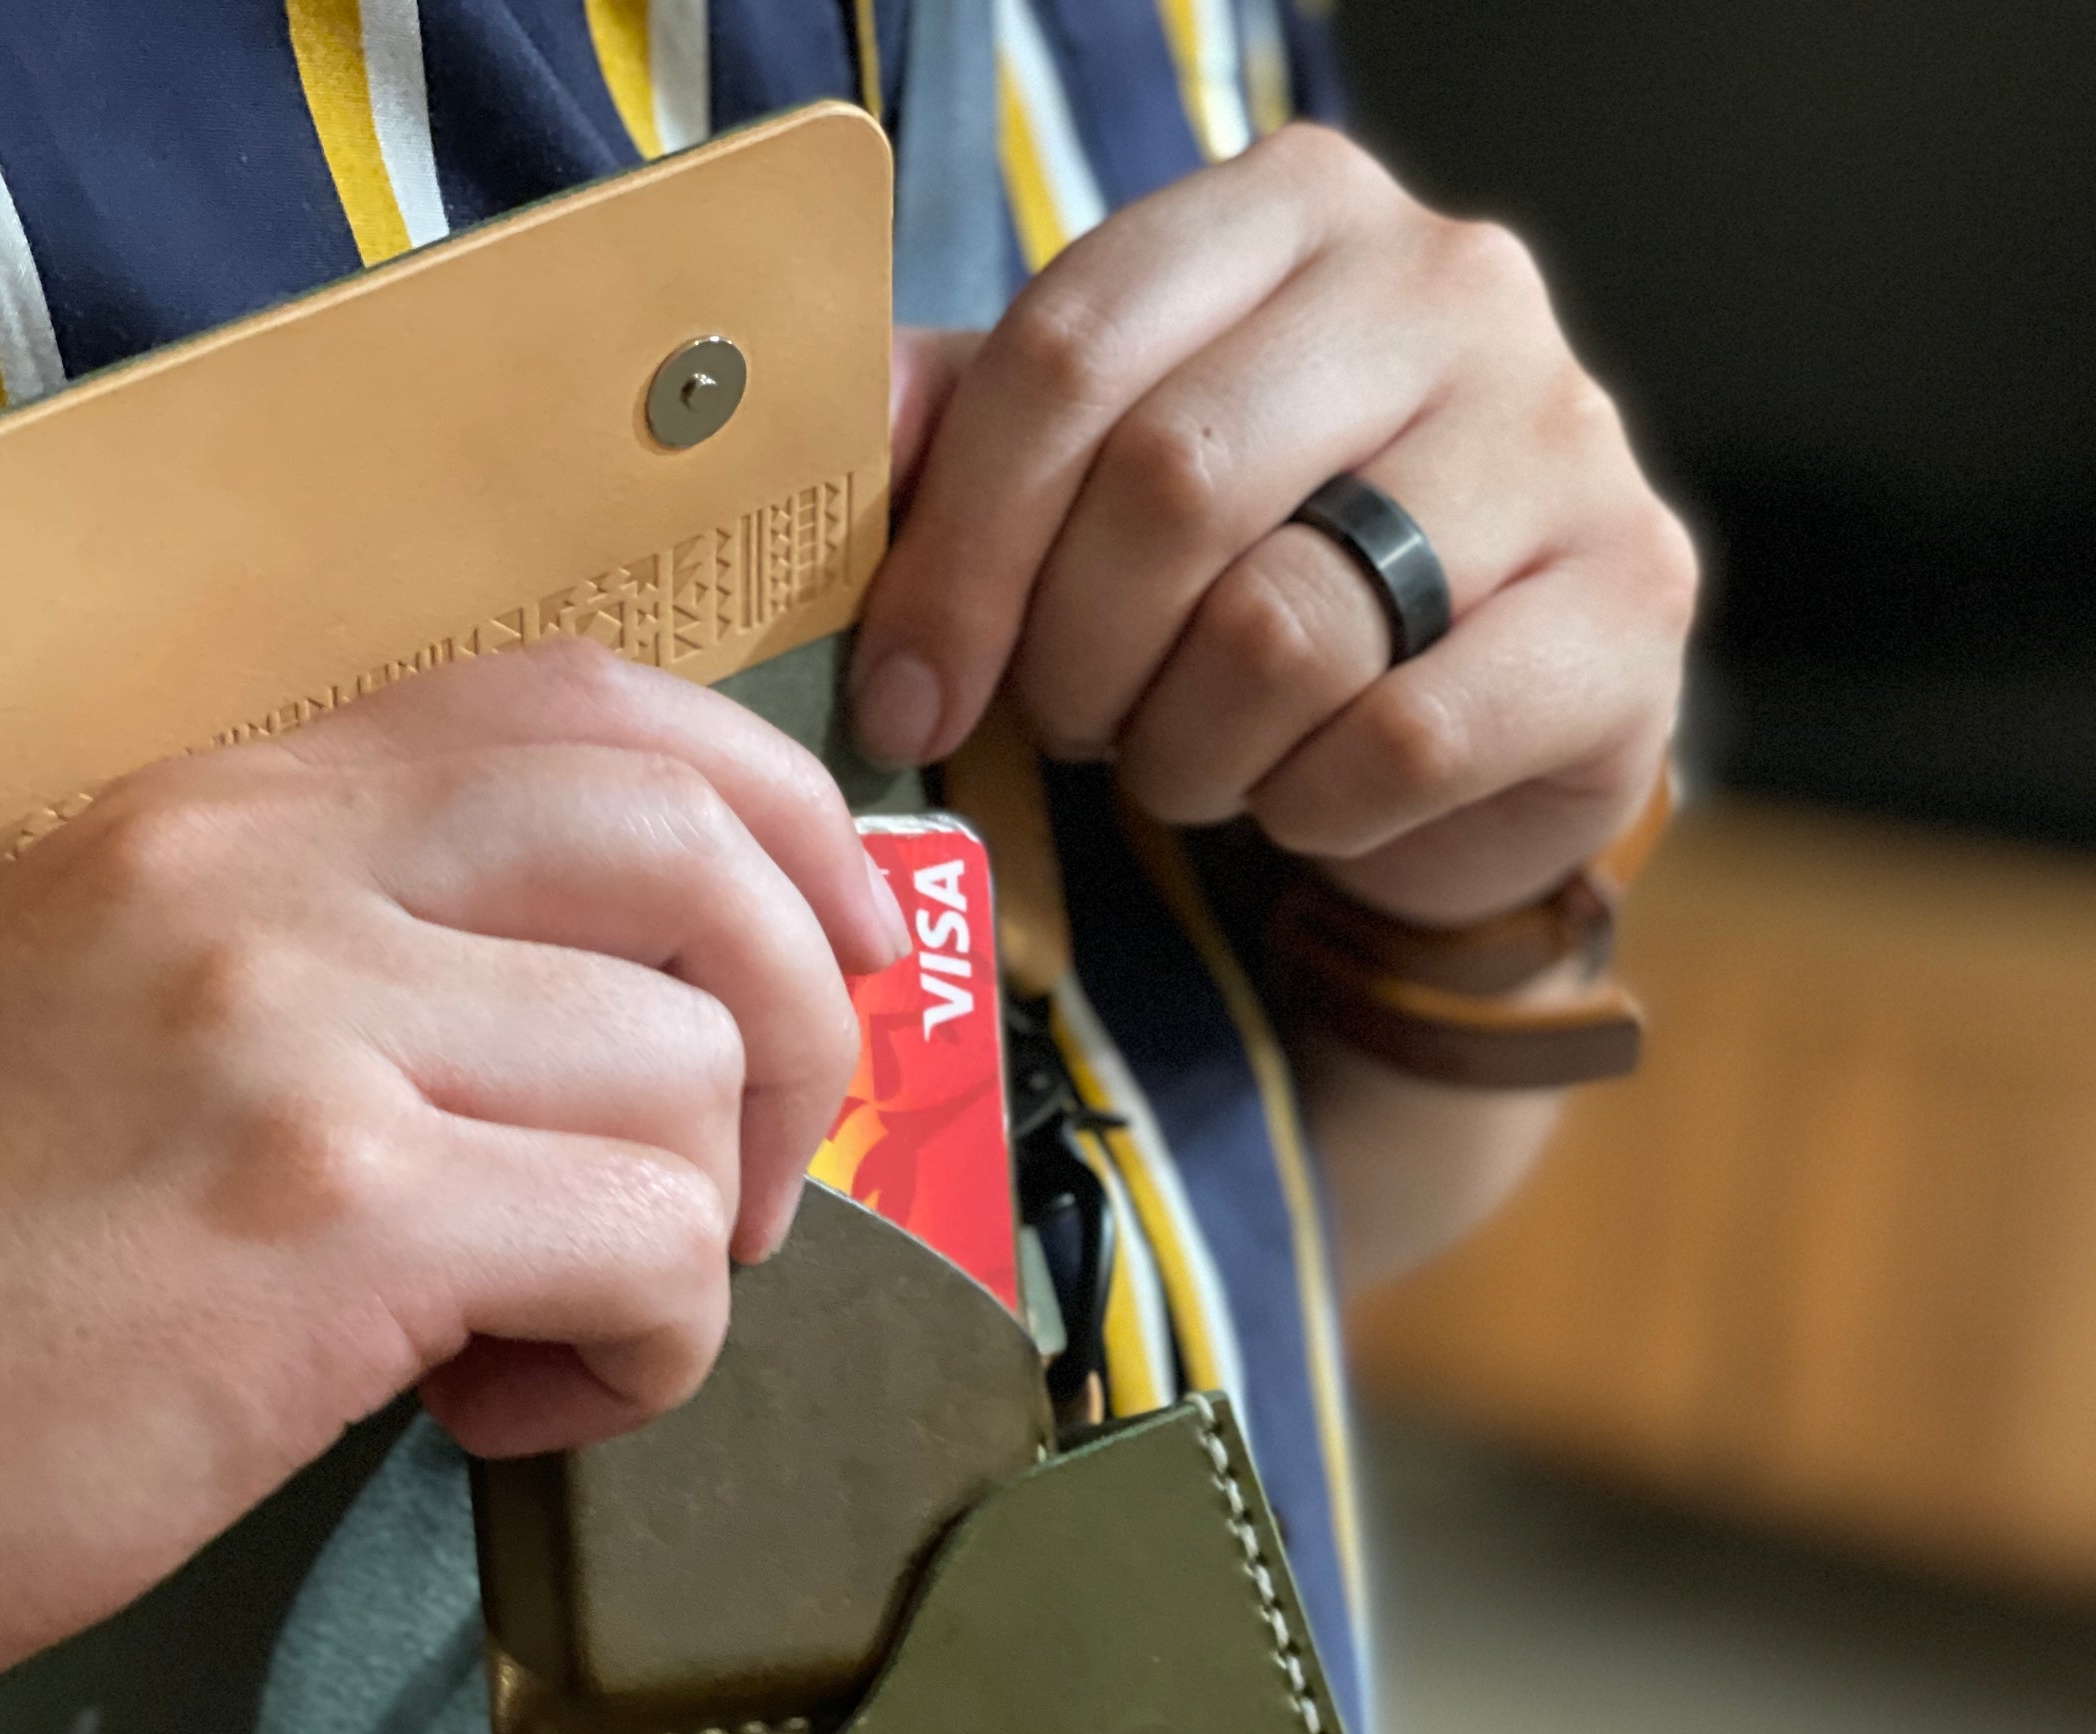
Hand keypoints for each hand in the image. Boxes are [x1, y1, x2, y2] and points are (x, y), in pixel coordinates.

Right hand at [0, 642, 905, 1718]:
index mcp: (229, 808)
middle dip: (793, 1024)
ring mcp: (299, 1030)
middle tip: (737, 1182)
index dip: (772, 809)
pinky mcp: (336, 1213)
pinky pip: (651, 1244)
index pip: (582, 704)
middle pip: (688, 846)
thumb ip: (364, 957)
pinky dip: (650, 1354)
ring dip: (690, 1238)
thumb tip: (633, 1005)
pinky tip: (514, 1402)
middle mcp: (267, 874)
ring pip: (686, 1073)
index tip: (838, 941)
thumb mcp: (139, 1016)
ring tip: (549, 1331)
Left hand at [856, 125, 1696, 923]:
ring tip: (1192, 760)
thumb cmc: (1271, 575)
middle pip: (1172, 485)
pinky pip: (1398, 744)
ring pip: (1284, 630)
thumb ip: (970, 437)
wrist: (1488, 718)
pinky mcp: (1630, 606)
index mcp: (1297, 211)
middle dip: (1075, 659)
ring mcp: (1564, 440)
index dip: (957, 550)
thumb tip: (814, 434)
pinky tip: (1304, 800)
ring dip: (1187, 748)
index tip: (907, 693)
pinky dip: (1307, 810)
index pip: (1072, 351)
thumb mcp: (1108, 478)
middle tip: (1071, 729)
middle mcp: (1452, 285)